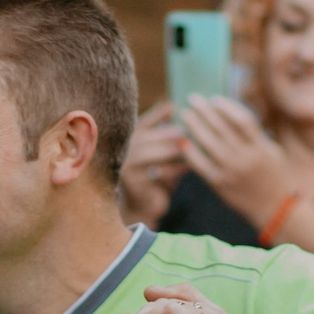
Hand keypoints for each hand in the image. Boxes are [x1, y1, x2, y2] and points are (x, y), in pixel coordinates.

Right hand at [120, 102, 187, 225]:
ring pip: (150, 153)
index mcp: (129, 141)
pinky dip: (174, 169)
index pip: (143, 122)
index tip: (174, 107)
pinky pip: (156, 173)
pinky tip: (188, 167)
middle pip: (146, 136)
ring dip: (171, 150)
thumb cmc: (156, 176)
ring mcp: (126, 166)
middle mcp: (123, 152)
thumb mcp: (161, 152)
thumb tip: (174, 107)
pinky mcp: (133, 182)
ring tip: (190, 147)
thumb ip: (165, 133)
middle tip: (187, 131)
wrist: (144, 206)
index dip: (157, 113)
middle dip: (168, 133)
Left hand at [176, 95, 297, 227]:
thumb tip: (232, 113)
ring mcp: (232, 171)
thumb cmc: (276, 176)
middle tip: (192, 99)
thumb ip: (256, 134)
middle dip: (205, 111)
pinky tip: (182, 141)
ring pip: (209, 143)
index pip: (243, 120)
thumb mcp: (273, 151)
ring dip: (194, 126)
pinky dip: (190, 152)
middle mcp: (246, 158)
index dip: (227, 107)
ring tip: (185, 114)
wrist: (276, 209)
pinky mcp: (220, 184)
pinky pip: (201, 165)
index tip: (215, 99)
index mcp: (261, 147)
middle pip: (222, 128)